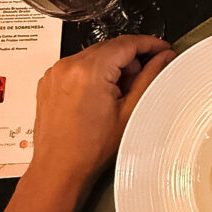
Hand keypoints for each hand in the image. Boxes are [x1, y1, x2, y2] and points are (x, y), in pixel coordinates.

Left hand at [29, 35, 174, 197]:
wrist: (59, 169)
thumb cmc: (88, 150)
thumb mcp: (129, 111)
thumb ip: (149, 78)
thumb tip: (162, 58)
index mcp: (89, 71)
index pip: (127, 42)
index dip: (149, 43)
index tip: (161, 48)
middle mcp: (68, 66)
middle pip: (110, 47)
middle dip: (130, 60)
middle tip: (140, 82)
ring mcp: (55, 72)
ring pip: (94, 55)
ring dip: (111, 67)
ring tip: (117, 96)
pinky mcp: (49, 80)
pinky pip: (78, 65)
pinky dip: (93, 73)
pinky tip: (99, 97)